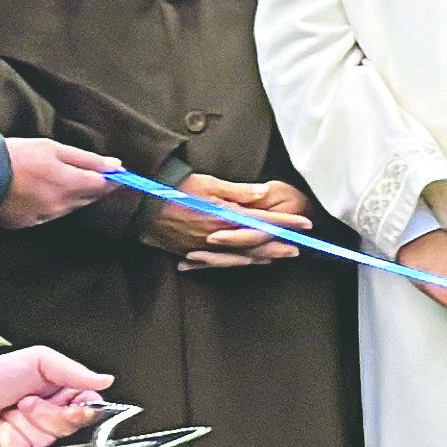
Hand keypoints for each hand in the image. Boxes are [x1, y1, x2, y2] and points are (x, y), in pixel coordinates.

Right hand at [0, 138, 119, 226]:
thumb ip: (86, 159)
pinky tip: (44, 192)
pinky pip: (49, 214)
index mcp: (68, 184)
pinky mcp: (27, 223)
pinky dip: (53, 204)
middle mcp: (60, 205)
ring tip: (67, 180)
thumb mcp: (52, 148)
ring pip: (70, 208)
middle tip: (98, 175)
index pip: (102, 186)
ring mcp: (43, 216)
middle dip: (96, 188)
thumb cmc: (15, 155)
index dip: (114, 180)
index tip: (121, 174)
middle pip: (88, 198)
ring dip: (75, 196)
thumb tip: (115, 165)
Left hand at [0, 346, 112, 446]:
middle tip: (25, 400)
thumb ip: (73, 370)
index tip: (71, 403)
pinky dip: (4, 439)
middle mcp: (50, 417)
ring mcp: (31, 437)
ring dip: (21, 424)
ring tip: (7, 411)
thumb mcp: (37, 360)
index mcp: (61, 394)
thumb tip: (105, 380)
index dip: (81, 410)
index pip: (89, 409)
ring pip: (43, 441)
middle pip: (67, 427)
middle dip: (44, 414)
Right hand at [150, 173, 307, 267]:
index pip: (263, 222)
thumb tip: (263, 193)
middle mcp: (219, 236)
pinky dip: (237, 262)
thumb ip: (239, 191)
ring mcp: (205, 247)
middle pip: (256, 244)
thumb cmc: (174, 189)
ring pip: (240, 256)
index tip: (305, 225)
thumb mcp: (209, 183)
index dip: (286, 224)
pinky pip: (220, 262)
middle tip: (299, 248)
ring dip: (262, 257)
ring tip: (278, 257)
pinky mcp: (193, 252)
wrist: (141, 205)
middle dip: (279, 245)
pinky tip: (247, 261)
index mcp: (225, 217)